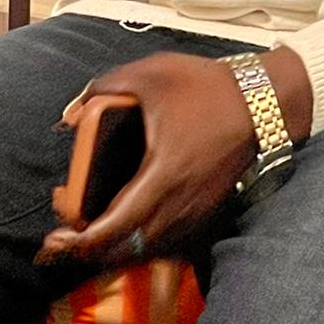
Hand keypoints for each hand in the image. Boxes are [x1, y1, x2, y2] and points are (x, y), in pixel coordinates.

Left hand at [37, 48, 312, 270]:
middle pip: (128, 247)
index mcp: (163, 174)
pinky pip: (164, 238)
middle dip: (90, 250)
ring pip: (147, 246)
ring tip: (84, 231)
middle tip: (60, 240)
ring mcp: (195, 210)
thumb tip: (69, 115)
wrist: (265, 102)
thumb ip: (102, 88)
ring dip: (113, 246)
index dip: (84, 240)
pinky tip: (120, 223)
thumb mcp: (150, 74)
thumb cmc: (206, 87)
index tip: (58, 239)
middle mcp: (179, 203)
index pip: (118, 225)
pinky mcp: (205, 209)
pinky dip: (137, 239)